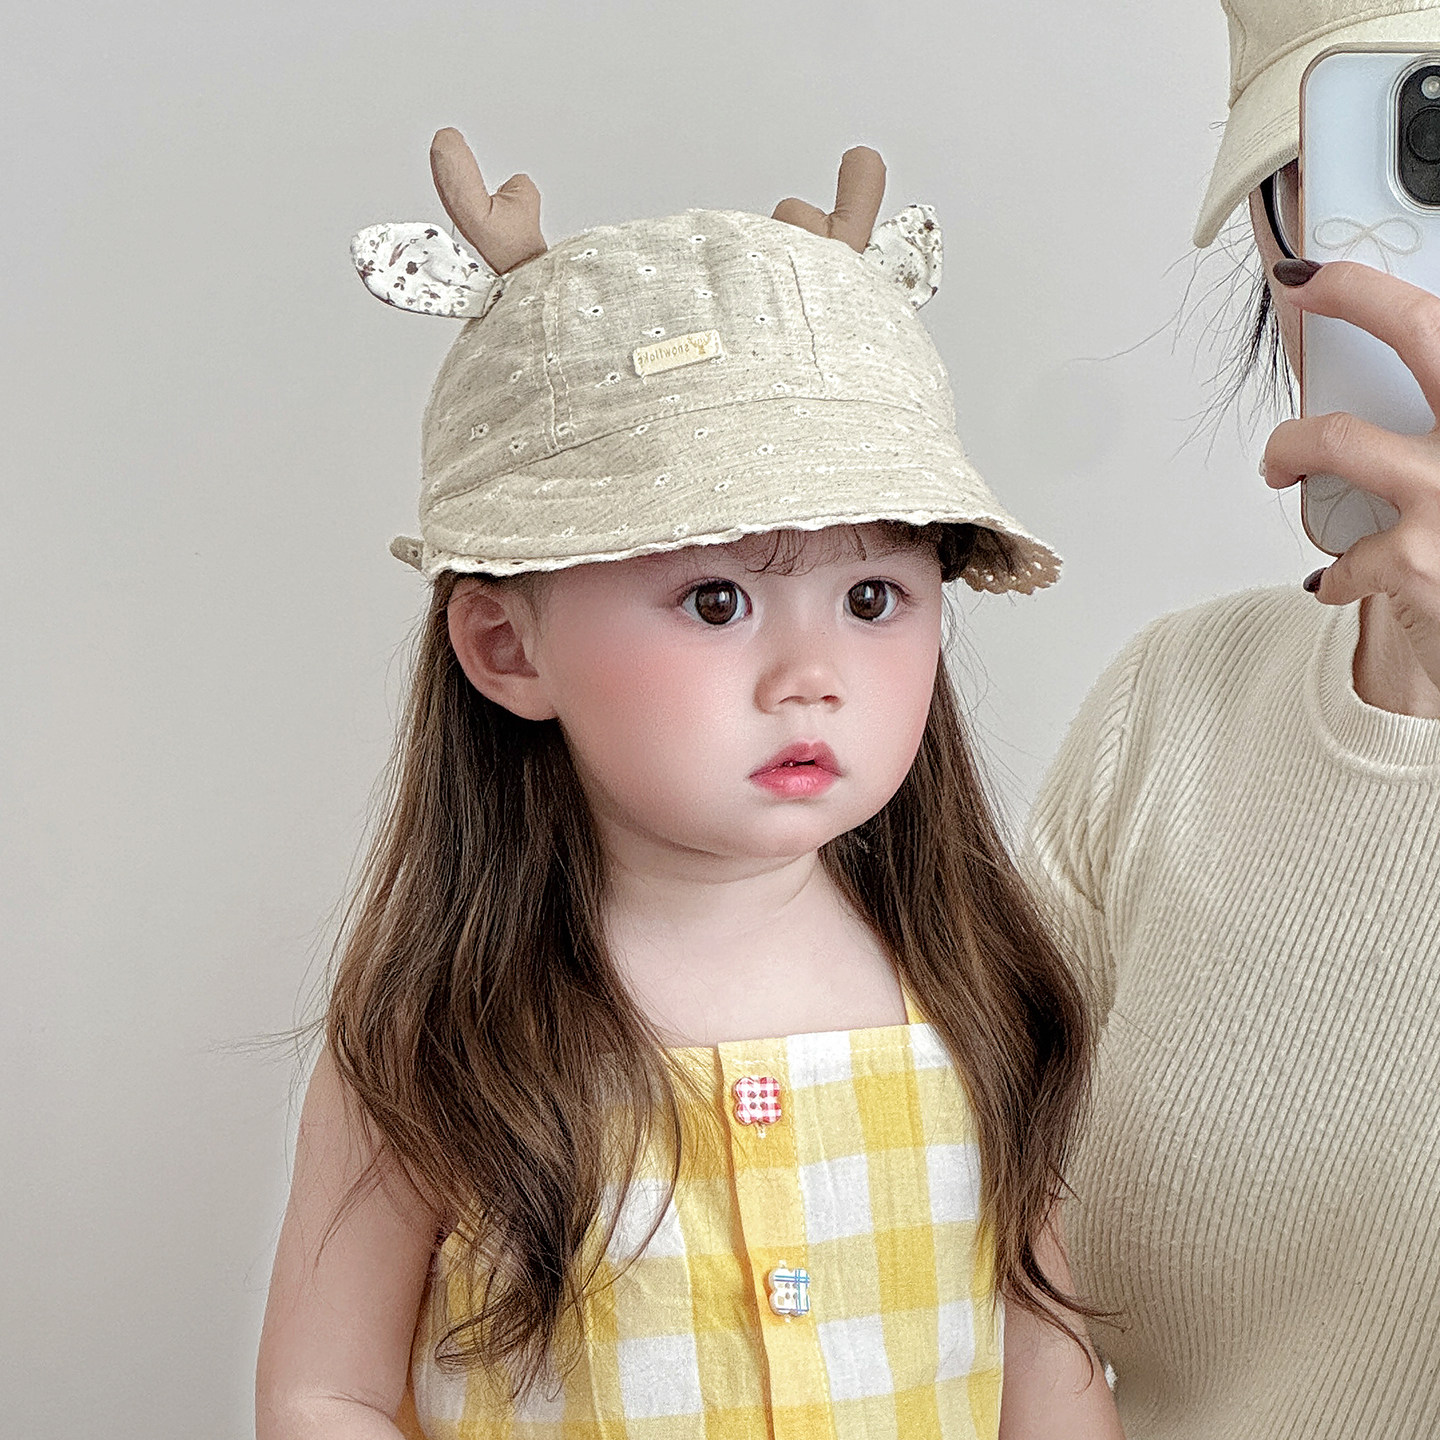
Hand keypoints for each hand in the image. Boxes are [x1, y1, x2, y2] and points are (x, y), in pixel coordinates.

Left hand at [1262, 260, 1439, 694]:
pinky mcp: (1416, 562)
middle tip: (1301, 294)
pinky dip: (1330, 573)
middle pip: (1420, 332)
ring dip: (1289, 449)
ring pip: (1336, 437)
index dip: (1372, 289)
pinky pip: (1339, 554)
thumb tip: (1375, 395)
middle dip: (1353, 297)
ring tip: (1279, 467)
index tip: (1320, 275)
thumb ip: (1434, 428)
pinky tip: (1337, 581)